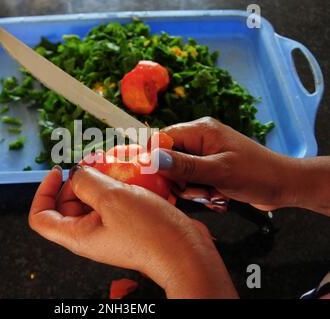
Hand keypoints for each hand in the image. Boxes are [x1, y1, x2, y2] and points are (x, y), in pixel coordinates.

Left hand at [29, 165, 236, 297]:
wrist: (186, 254)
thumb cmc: (149, 231)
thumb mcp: (111, 198)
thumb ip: (87, 180)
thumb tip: (77, 173)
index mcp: (76, 235)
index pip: (40, 217)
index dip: (43, 192)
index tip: (59, 171)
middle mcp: (88, 236)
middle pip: (66, 205)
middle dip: (76, 181)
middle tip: (94, 163)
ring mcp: (107, 232)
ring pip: (91, 202)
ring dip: (99, 181)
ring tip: (114, 167)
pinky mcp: (125, 228)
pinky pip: (112, 205)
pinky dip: (116, 189)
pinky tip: (130, 178)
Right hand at [154, 117, 301, 210]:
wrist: (285, 186)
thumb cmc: (258, 174)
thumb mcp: (218, 171)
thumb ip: (183, 166)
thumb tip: (151, 159)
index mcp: (200, 130)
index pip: (162, 138)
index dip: (156, 159)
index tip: (159, 179)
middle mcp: (200, 140)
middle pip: (168, 160)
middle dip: (179, 180)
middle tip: (198, 189)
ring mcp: (204, 155)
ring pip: (179, 175)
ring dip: (192, 190)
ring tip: (212, 193)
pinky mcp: (209, 169)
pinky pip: (192, 182)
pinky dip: (200, 193)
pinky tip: (216, 196)